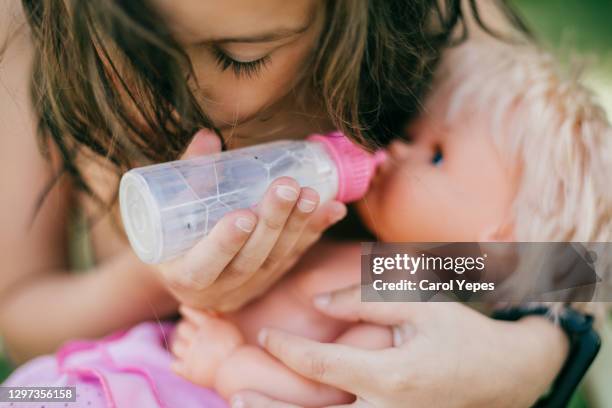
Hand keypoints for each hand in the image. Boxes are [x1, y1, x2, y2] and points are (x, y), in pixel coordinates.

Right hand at [153, 130, 346, 311]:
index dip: (224, 244)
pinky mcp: (270, 279)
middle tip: (287, 187)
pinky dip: (313, 232)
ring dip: (297, 226)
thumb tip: (208, 137)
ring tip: (310, 194)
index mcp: (183, 276)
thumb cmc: (172, 230)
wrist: (187, 264)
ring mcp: (248, 288)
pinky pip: (294, 257)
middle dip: (272, 223)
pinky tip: (333, 209)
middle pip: (249, 261)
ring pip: (276, 260)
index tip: (243, 215)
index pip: (202, 266)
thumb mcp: (169, 207)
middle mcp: (218, 289)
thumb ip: (189, 173)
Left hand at [233, 285, 568, 407]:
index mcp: (392, 377)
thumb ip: (364, 300)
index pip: (322, 366)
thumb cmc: (463, 334)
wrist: (508, 376)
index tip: (265, 337)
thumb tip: (317, 303)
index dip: (289, 350)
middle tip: (234, 392)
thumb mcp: (419, 305)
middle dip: (272, 406)